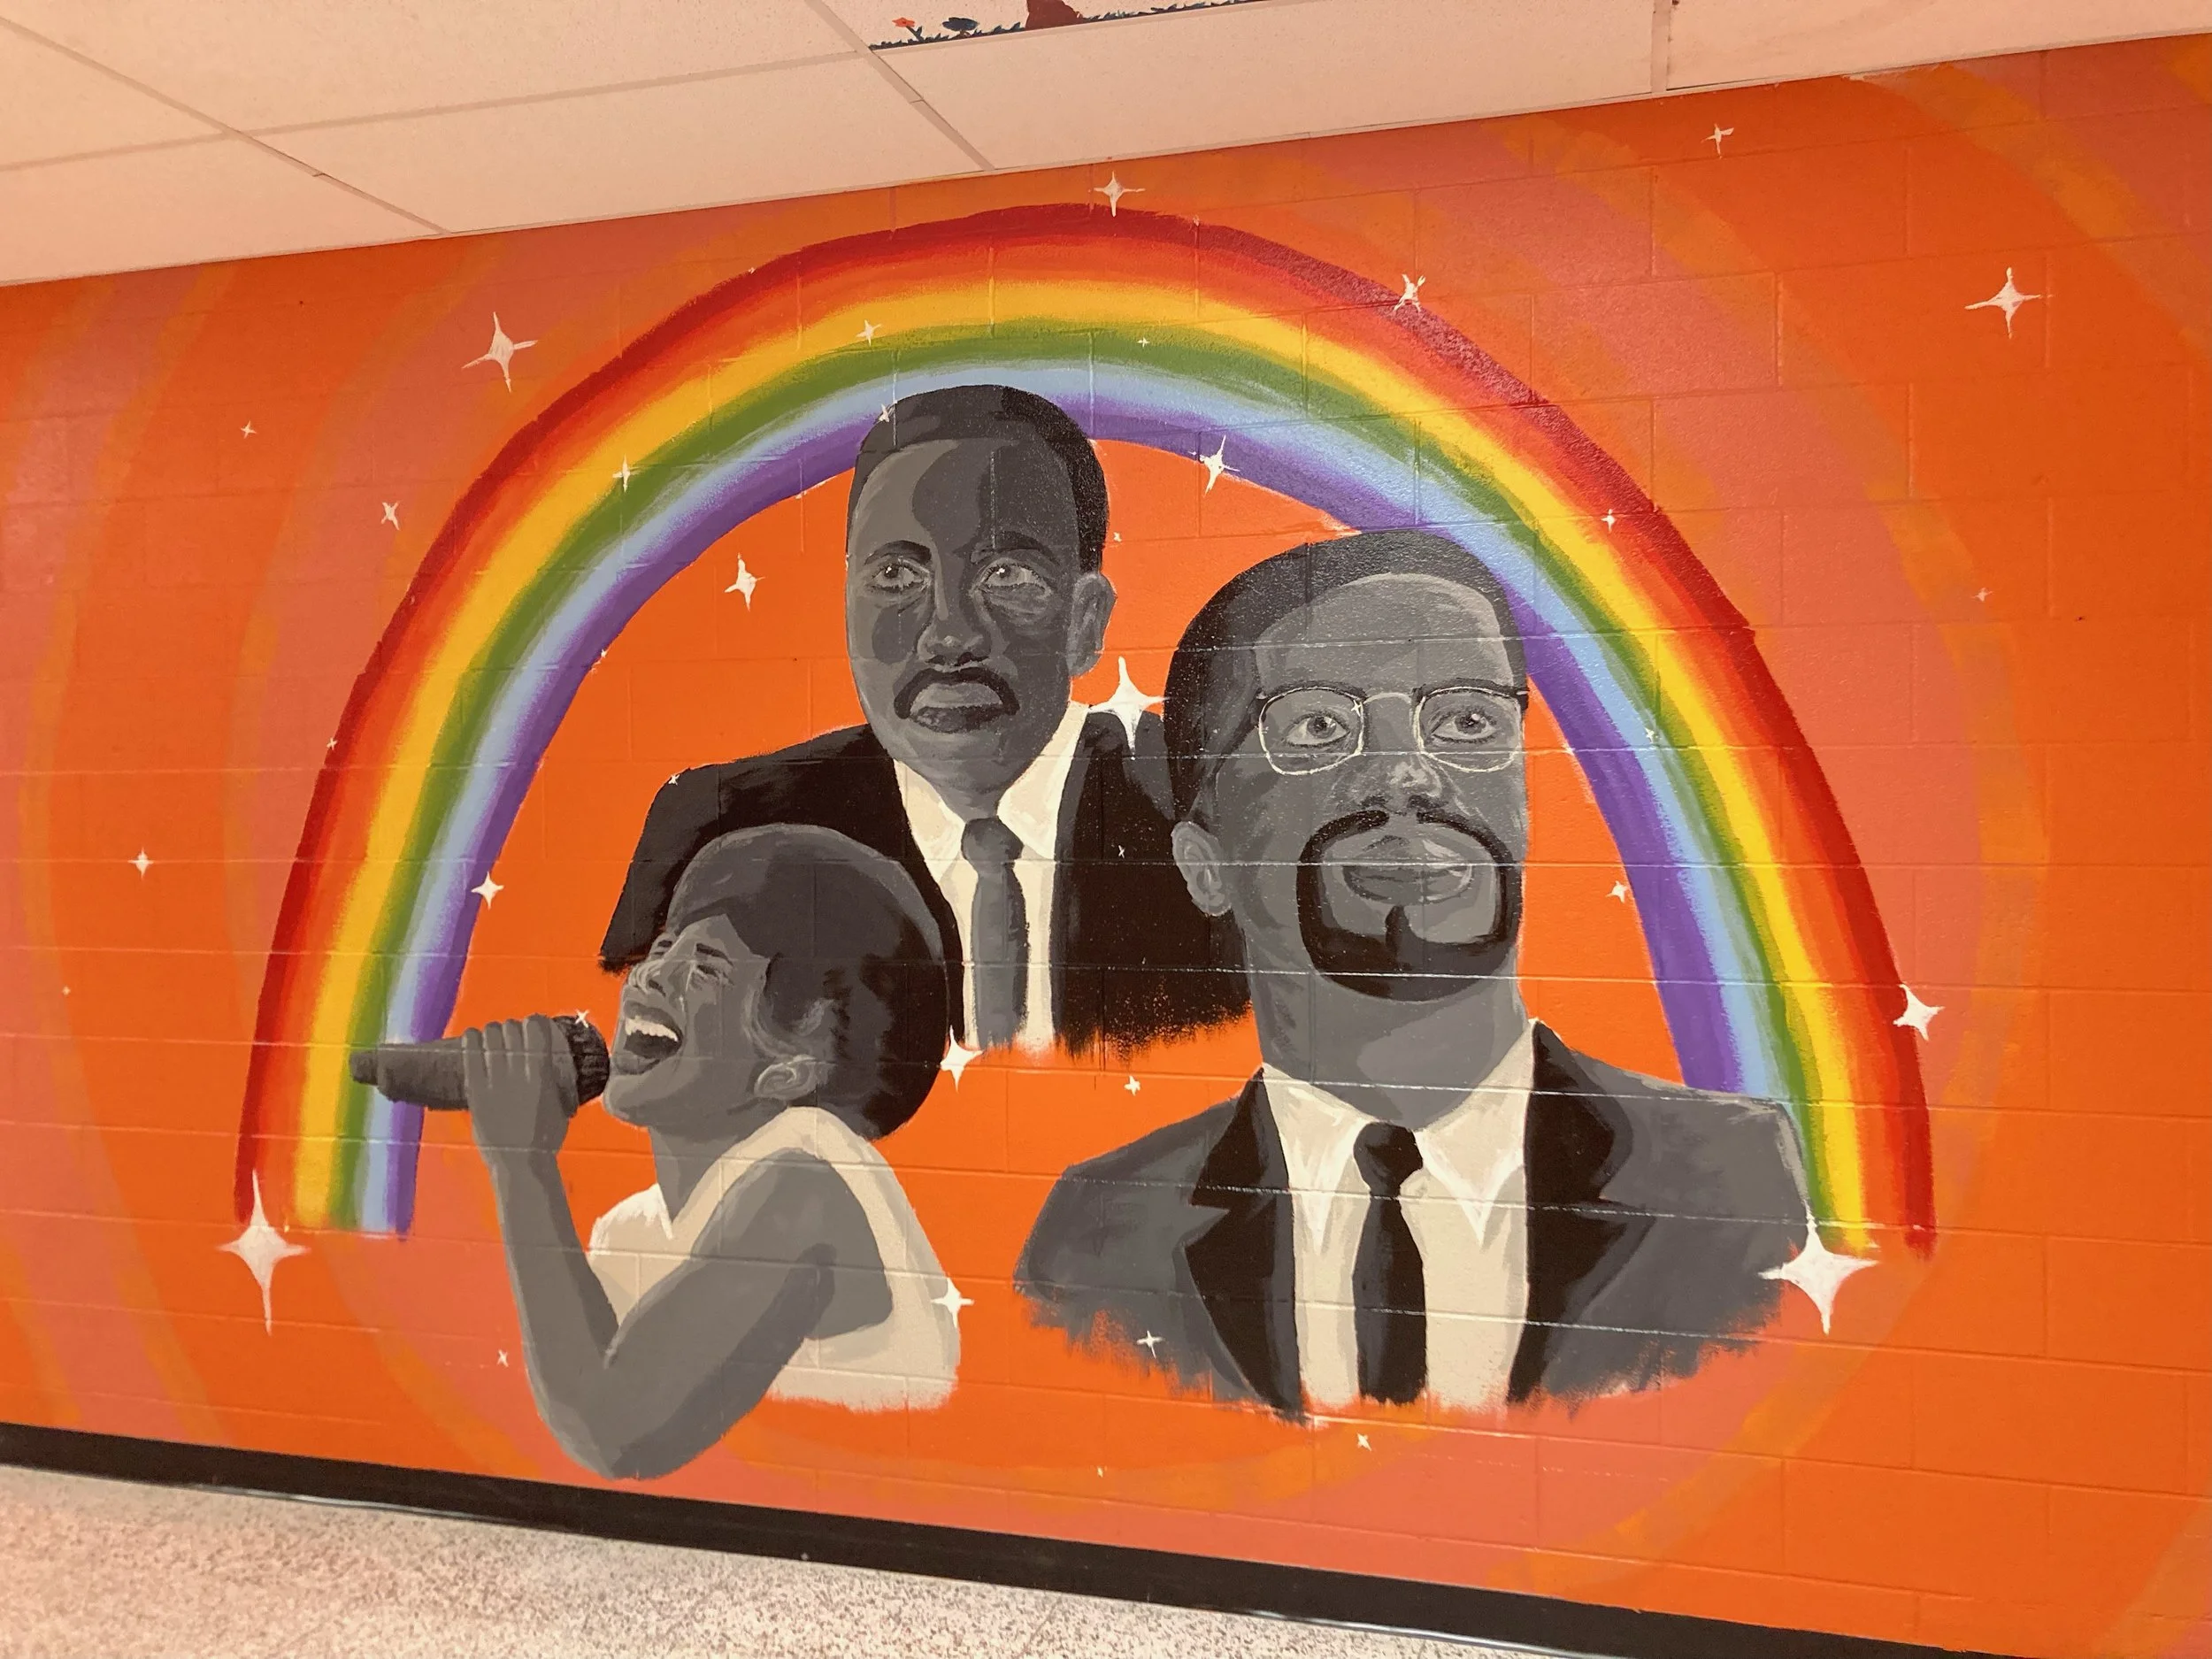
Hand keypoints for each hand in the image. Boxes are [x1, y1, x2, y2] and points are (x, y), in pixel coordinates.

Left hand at [463, 1016, 572, 1162]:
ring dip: (491, 1033)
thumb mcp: (561, 1105)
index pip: (536, 1028)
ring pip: (490, 1035)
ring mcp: (496, 1080)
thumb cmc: (546, 1138)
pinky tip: (472, 1039)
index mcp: (543, 1072)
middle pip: (511, 1028)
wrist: (520, 1163)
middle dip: (511, 1029)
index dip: (533, 1022)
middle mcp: (520, 1071)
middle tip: (509, 1038)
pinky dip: (470, 1041)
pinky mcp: (476, 1090)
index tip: (531, 1027)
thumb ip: (556, 1082)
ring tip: (490, 1040)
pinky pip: (470, 1054)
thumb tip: (554, 1066)